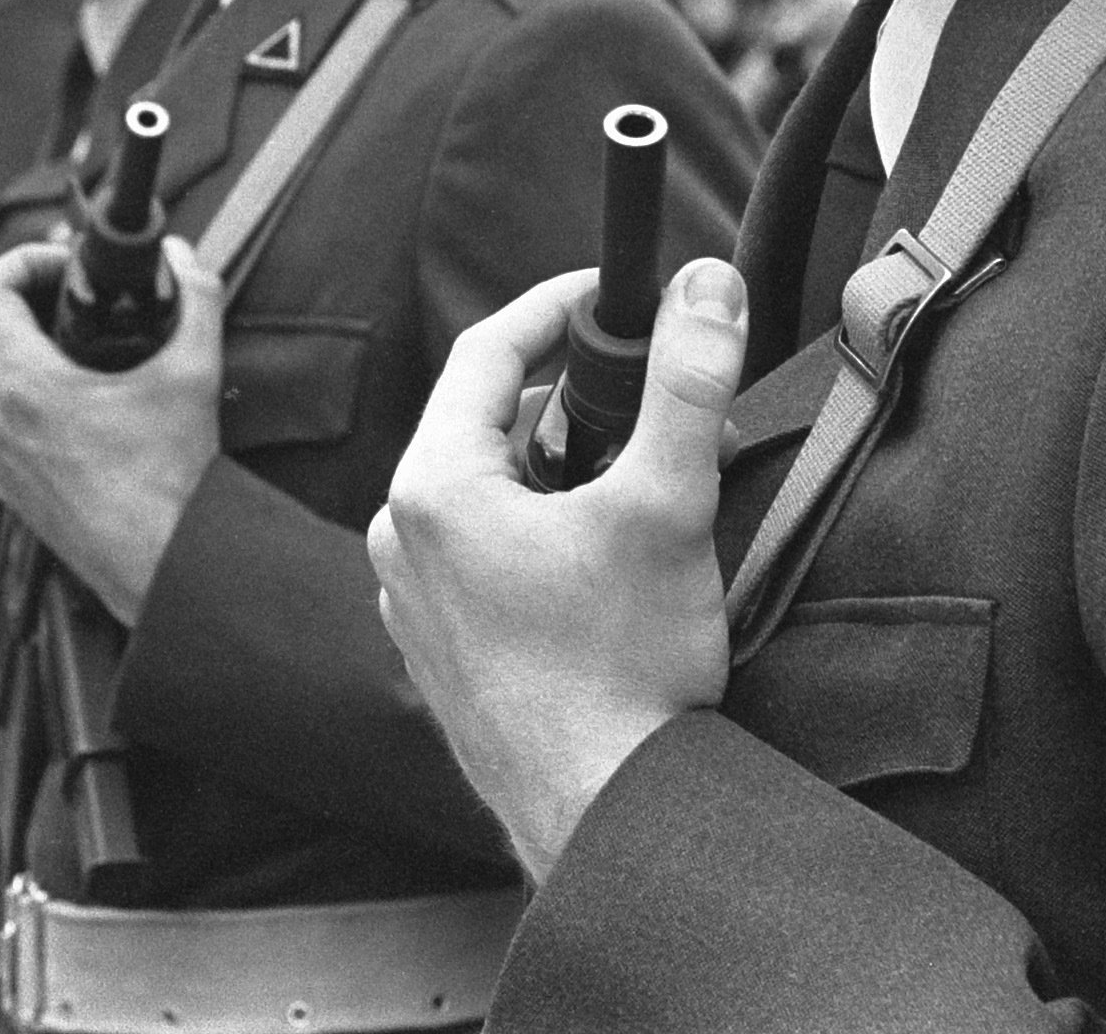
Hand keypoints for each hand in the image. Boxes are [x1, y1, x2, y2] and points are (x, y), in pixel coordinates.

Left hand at [0, 237, 223, 624]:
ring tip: (46, 330)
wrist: (163, 561)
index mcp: (27, 388)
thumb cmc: (171, 484)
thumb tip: (183, 258)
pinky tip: (53, 387)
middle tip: (45, 289)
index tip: (64, 267)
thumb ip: (193, 300)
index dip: (22, 262)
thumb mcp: (193, 374)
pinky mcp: (7, 484)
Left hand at [369, 257, 749, 883]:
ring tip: (641, 488)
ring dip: (558, 473)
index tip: (611, 294)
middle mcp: (401, 538)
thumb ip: (686, 383)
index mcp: (434, 488)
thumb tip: (704, 289)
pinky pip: (480, 558)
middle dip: (573, 401)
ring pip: (487, 494)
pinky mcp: (438, 652)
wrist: (603, 815)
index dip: (557, 306)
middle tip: (652, 403)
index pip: (489, 351)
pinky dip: (537, 537)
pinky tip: (601, 566)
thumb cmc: (623, 673)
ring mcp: (412, 602)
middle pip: (489, 423)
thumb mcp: (665, 503)